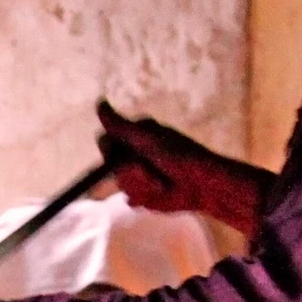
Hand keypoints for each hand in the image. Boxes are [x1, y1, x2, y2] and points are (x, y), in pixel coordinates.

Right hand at [97, 101, 269, 233]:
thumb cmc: (177, 156)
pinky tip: (157, 193)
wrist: (202, 185)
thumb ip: (119, 125)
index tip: (130, 157)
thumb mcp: (145, 138)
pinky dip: (142, 198)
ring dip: (140, 186)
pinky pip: (130, 198)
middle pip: (111, 166)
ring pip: (122, 184)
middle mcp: (135, 153)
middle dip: (130, 173)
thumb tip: (99, 102)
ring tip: (160, 184)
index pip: (106, 143)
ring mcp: (140, 174)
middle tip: (150, 173)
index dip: (112, 153)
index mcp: (135, 135)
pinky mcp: (146, 194)